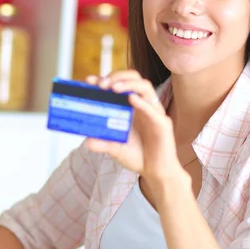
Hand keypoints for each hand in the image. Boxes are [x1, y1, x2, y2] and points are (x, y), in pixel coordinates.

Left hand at [84, 71, 186, 196]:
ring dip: (128, 84)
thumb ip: (102, 143)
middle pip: (134, 78)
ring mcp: (153, 113)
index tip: (89, 80)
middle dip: (117, 77)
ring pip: (145, 87)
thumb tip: (86, 141)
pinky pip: (153, 110)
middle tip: (101, 84)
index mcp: (130, 106)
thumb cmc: (137, 156)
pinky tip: (131, 99)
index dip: (105, 79)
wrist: (155, 172)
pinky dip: (142, 103)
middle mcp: (143, 105)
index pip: (119, 84)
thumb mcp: (114, 149)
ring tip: (113, 88)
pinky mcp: (163, 124)